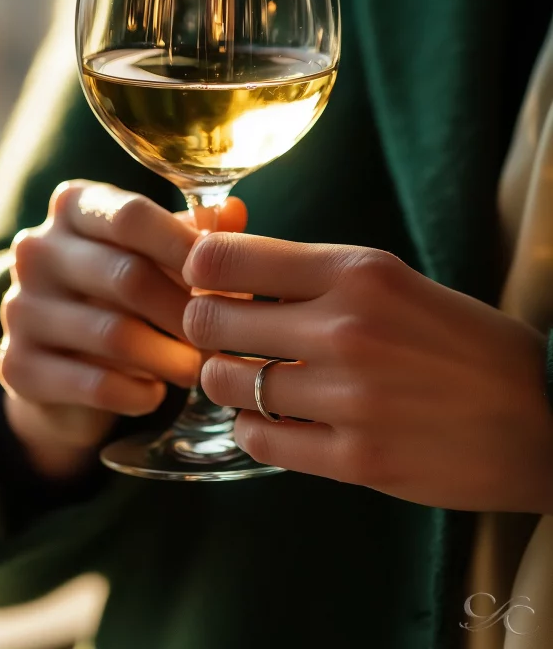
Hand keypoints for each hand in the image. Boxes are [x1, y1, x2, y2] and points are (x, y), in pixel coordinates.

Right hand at [0, 181, 245, 478]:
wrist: (61, 360)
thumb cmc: (125, 290)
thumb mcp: (158, 253)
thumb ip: (195, 234)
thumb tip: (233, 212)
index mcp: (73, 206)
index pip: (130, 216)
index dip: (184, 247)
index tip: (227, 277)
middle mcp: (36, 249)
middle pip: (127, 277)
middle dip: (185, 312)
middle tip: (221, 337)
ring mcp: (20, 307)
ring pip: (113, 334)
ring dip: (168, 358)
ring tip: (197, 368)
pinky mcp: (16, 366)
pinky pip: (93, 384)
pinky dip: (137, 393)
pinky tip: (155, 394)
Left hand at [182, 234, 552, 513]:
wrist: (542, 412)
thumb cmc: (461, 340)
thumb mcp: (393, 281)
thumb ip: (314, 276)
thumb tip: (228, 273)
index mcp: (357, 271)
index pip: (224, 259)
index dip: (199, 271)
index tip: (205, 283)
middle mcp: (345, 329)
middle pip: (210, 322)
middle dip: (203, 328)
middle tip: (218, 335)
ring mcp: (349, 398)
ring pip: (226, 384)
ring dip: (225, 381)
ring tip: (247, 379)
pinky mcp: (357, 459)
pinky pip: (259, 440)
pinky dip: (252, 429)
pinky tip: (272, 422)